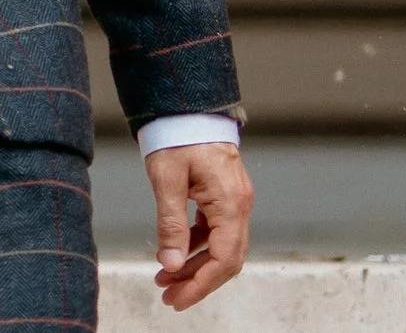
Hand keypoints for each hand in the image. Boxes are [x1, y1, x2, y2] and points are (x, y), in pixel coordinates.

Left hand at [146, 141, 251, 309]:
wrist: (186, 106)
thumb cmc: (177, 135)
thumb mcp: (167, 179)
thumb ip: (171, 224)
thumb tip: (171, 263)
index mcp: (230, 202)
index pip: (223, 258)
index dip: (201, 283)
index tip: (178, 298)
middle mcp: (240, 204)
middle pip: (226, 258)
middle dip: (197, 280)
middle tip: (168, 294)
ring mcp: (235, 200)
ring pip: (221, 246)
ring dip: (195, 265)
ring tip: (165, 277)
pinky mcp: (225, 196)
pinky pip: (216, 230)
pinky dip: (197, 245)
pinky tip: (176, 252)